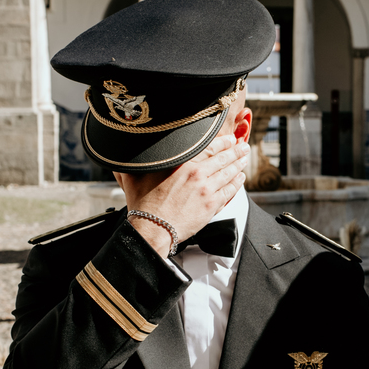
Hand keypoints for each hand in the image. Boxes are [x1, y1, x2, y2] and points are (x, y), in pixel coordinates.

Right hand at [115, 135, 249, 256]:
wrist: (153, 229)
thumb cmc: (144, 205)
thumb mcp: (135, 176)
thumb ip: (136, 161)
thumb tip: (123, 150)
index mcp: (182, 164)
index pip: (209, 147)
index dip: (222, 142)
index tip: (229, 139)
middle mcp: (198, 174)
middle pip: (223, 158)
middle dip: (236, 151)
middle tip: (243, 147)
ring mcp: (207, 190)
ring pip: (229, 174)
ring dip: (239, 164)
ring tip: (245, 159)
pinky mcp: (212, 206)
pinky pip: (230, 191)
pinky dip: (237, 183)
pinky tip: (240, 178)